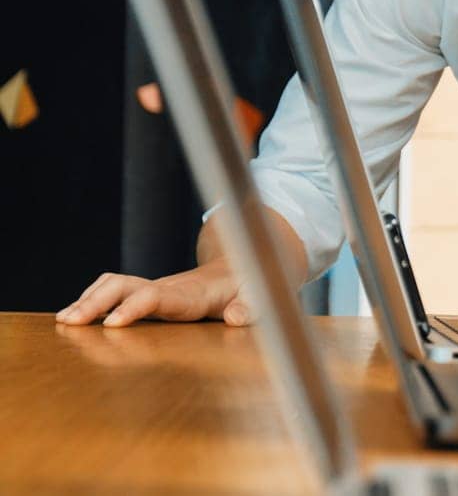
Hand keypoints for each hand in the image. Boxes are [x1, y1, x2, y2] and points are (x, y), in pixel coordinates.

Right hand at [55, 260, 252, 326]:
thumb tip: (237, 318)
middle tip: (70, 322)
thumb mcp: (257, 298)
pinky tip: (72, 318)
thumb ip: (250, 308)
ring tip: (63, 321)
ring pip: (113, 285)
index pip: (157, 297)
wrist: (240, 270)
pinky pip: (112, 291)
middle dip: (96, 302)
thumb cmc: (247, 288)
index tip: (112, 324)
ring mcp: (153, 289)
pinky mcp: (145, 294)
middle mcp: (166, 288)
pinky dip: (89, 300)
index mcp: (191, 294)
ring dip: (87, 300)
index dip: (134, 308)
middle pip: (124, 286)